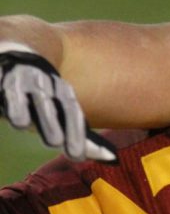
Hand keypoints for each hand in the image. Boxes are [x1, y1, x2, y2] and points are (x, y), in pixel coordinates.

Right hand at [0, 42, 116, 161]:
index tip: (76, 155)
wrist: (15, 54)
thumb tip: (114, 160)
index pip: (70, 111)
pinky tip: (0, 99)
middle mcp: (40, 83)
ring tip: (20, 121)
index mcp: (60, 93)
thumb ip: (85, 139)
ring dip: (18, 106)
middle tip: (54, 141)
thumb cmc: (42, 99)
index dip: (74, 131)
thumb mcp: (62, 117)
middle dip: (49, 121)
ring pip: (16, 92)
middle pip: (45, 103)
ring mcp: (15, 78)